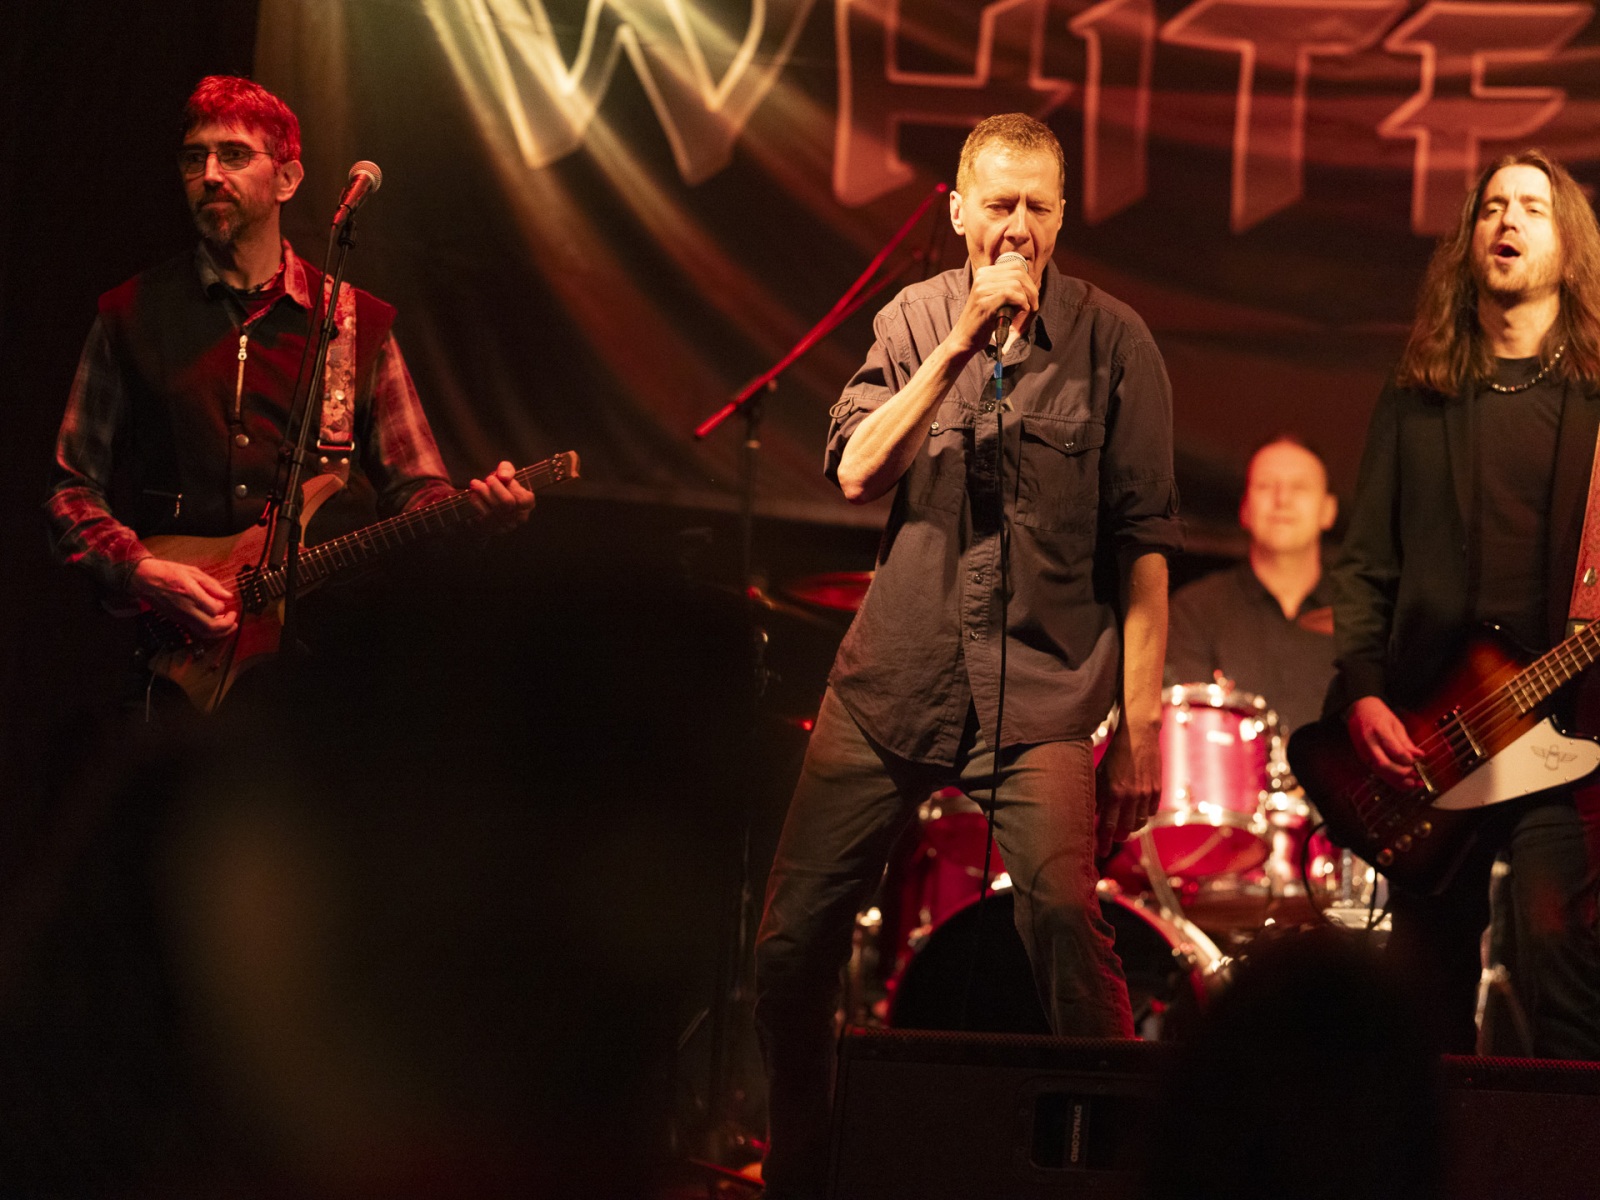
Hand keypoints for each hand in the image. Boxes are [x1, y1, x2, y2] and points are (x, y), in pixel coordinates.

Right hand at [131, 557, 237, 639]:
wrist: (144, 579)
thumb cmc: (168, 572)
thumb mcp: (192, 572)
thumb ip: (212, 585)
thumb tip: (227, 595)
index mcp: (191, 594)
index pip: (214, 609)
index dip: (223, 608)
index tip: (226, 603)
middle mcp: (185, 609)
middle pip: (210, 627)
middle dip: (226, 626)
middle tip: (233, 619)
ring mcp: (180, 616)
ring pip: (203, 632)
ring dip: (218, 632)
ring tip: (227, 624)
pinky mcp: (176, 620)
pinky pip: (195, 630)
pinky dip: (207, 630)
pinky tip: (212, 621)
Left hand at [466, 461, 535, 532]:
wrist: (490, 502)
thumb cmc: (501, 486)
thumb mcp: (506, 474)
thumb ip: (507, 469)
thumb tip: (503, 476)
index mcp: (528, 503)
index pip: (520, 497)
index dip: (505, 486)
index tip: (491, 477)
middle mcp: (520, 517)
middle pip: (506, 503)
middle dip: (490, 490)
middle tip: (478, 482)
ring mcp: (506, 526)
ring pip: (493, 513)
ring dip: (480, 497)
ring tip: (474, 487)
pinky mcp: (493, 531)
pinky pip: (483, 520)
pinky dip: (476, 507)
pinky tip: (472, 497)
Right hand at [950, 256, 1036, 356]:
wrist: (965, 337)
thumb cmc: (984, 320)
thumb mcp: (994, 297)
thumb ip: (1007, 287)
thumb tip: (1031, 284)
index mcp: (984, 273)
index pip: (1016, 266)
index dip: (1029, 280)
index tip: (1032, 296)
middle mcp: (981, 277)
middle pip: (1018, 274)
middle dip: (1031, 289)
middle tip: (1034, 304)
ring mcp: (981, 289)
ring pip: (1016, 284)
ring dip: (1027, 298)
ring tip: (1027, 309)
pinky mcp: (984, 303)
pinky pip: (1010, 295)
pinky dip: (1021, 303)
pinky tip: (1021, 311)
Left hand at [1097, 714, 1160, 856]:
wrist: (1139, 735)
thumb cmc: (1114, 753)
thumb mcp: (1099, 773)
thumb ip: (1096, 795)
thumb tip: (1093, 814)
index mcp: (1113, 792)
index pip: (1106, 826)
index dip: (1103, 842)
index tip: (1100, 853)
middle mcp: (1130, 795)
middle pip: (1125, 829)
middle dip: (1117, 836)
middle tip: (1111, 838)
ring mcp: (1146, 793)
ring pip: (1140, 823)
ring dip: (1131, 828)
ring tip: (1124, 827)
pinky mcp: (1157, 789)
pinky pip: (1151, 812)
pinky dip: (1143, 816)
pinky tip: (1137, 813)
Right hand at [1346, 695, 1421, 787]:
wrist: (1358, 710)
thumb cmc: (1378, 715)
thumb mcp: (1396, 724)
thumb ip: (1406, 742)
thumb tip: (1419, 755)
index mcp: (1379, 730)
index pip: (1394, 749)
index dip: (1407, 759)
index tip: (1417, 761)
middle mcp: (1369, 743)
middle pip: (1384, 764)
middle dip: (1401, 773)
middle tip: (1415, 775)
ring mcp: (1364, 752)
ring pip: (1379, 771)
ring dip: (1396, 780)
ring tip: (1412, 784)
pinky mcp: (1363, 758)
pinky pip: (1377, 771)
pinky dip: (1390, 779)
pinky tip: (1402, 783)